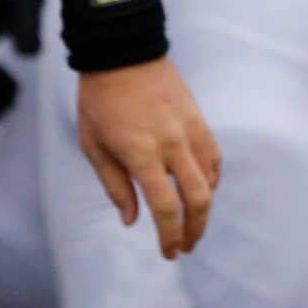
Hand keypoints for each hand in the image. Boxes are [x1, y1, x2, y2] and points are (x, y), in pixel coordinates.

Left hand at [77, 56, 219, 258]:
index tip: (169, 253)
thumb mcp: (94, 146)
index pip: (166, 206)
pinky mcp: (198, 119)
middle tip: (186, 247)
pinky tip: (201, 190)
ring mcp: (189, 130)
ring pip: (210, 180)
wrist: (123, 54)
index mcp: (140, 153)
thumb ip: (115, 185)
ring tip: (193, 224)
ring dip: (204, 208)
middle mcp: (171, 144)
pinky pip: (213, 157)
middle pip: (197, 198)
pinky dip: (211, 179)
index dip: (169, 236)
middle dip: (195, 229)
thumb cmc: (99, 102)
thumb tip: (132, 221)